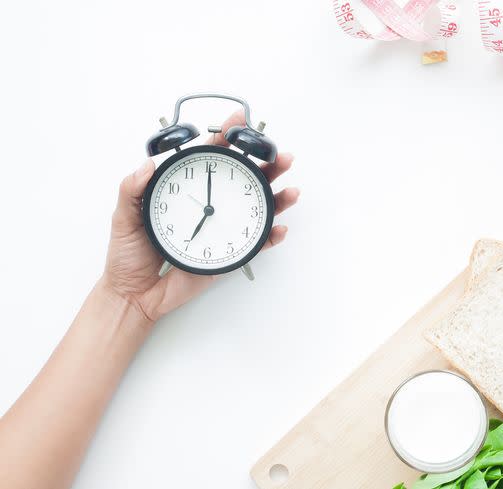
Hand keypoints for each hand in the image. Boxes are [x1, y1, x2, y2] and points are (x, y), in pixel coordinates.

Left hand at [100, 111, 299, 325]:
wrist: (134, 294)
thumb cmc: (127, 255)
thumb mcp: (123, 216)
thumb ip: (131, 189)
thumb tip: (147, 164)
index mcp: (186, 190)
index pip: (211, 158)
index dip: (227, 137)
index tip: (240, 121)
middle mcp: (210, 205)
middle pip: (244, 179)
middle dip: (267, 165)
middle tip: (282, 156)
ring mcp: (222, 229)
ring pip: (257, 208)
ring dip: (277, 198)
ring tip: (291, 190)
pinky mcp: (228, 253)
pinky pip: (255, 244)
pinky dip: (271, 237)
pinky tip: (279, 228)